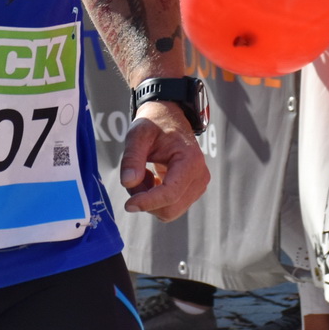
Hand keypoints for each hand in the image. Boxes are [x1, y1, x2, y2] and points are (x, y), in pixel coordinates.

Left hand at [120, 100, 209, 220]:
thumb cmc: (154, 123)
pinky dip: (154, 199)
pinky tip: (152, 178)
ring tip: (144, 174)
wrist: (169, 118)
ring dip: (149, 200)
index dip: (148, 202)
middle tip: (133, 178)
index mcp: (190, 161)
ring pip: (168, 212)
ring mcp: (198, 186)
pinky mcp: (192, 192)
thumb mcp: (138, 135)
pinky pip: (169, 208)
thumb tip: (128, 183)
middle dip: (146, 201)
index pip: (170, 194)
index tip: (128, 205)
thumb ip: (132, 158)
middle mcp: (200, 177)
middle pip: (170, 209)